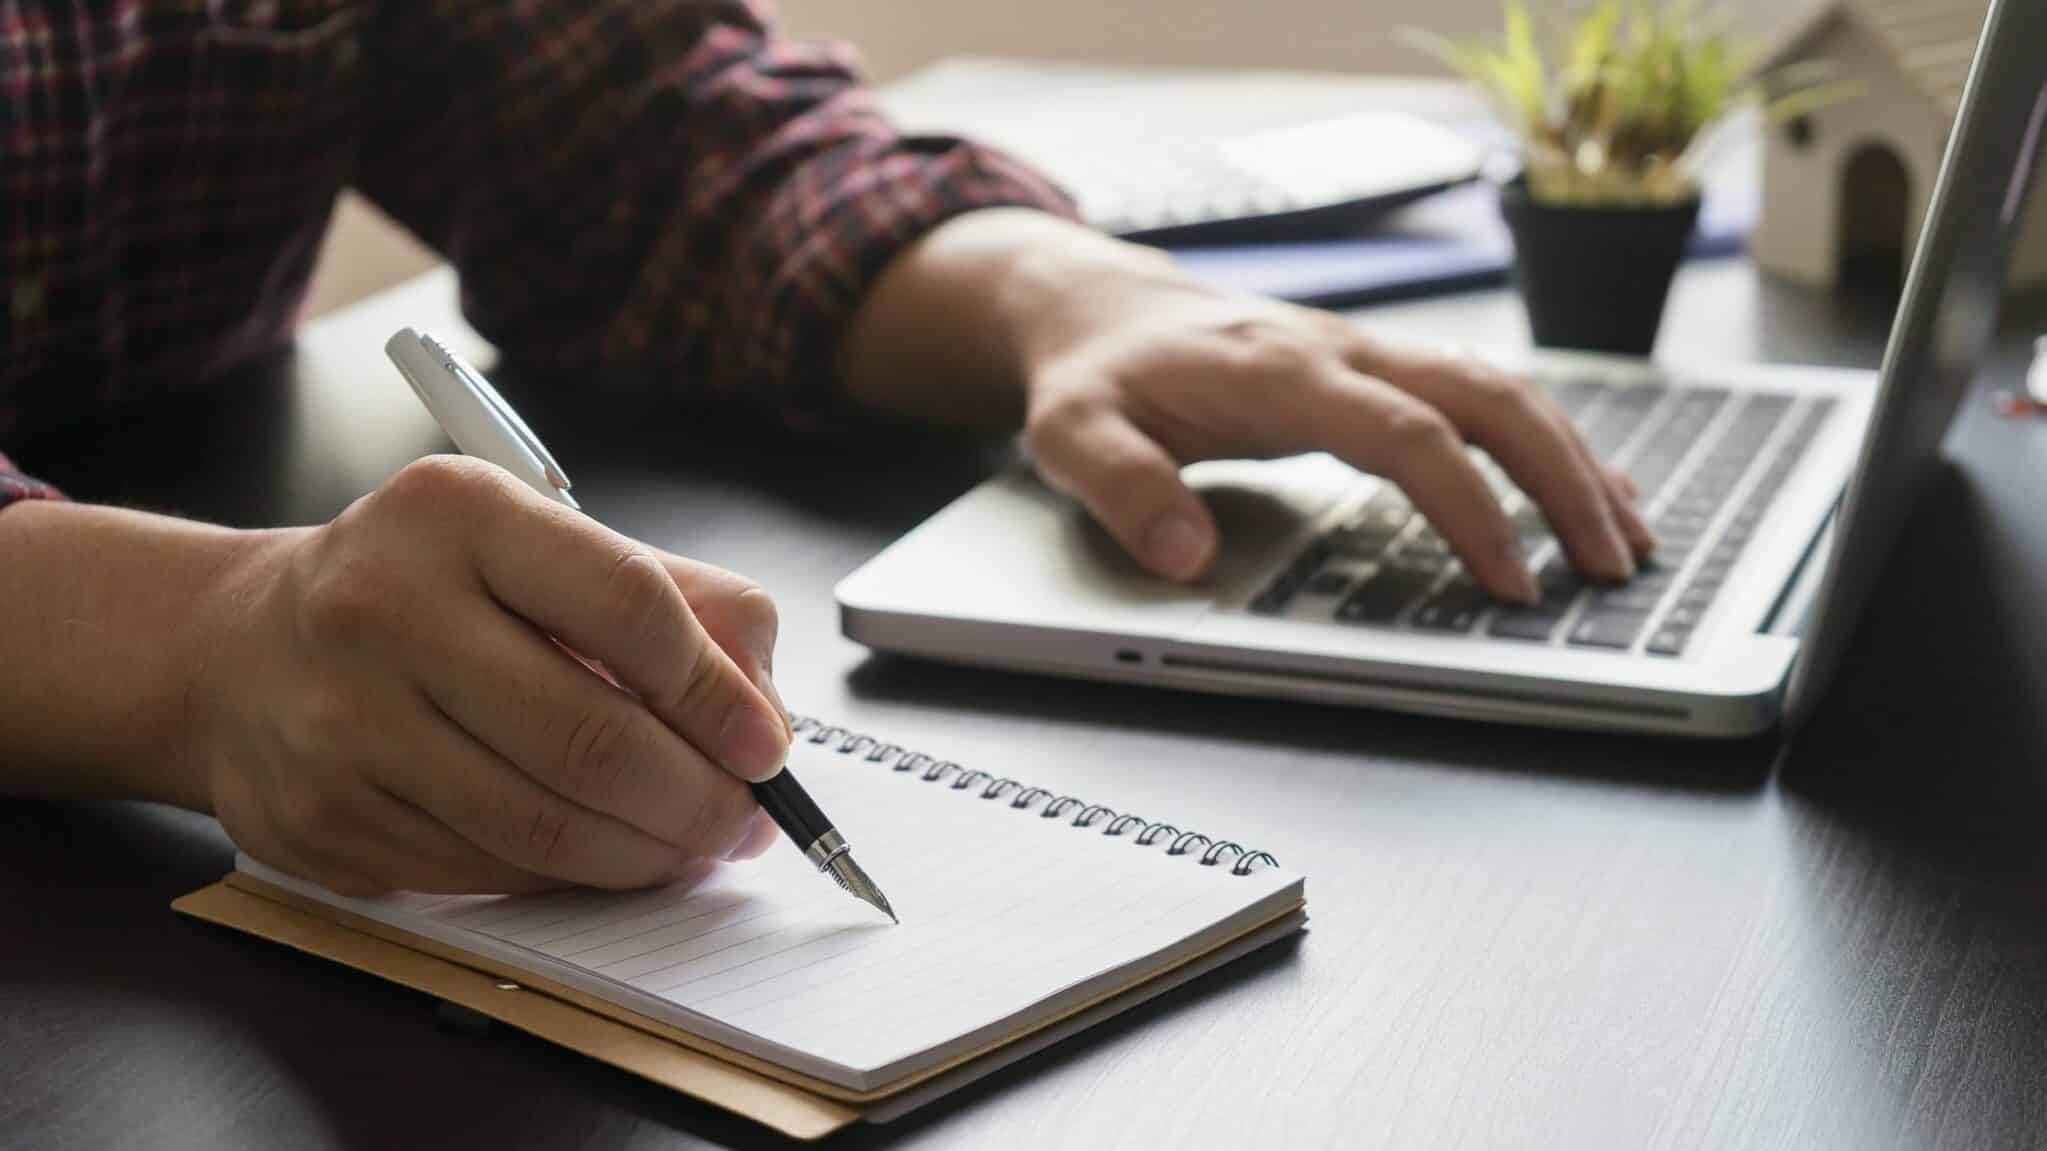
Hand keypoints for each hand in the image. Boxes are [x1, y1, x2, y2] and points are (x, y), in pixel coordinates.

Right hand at [189, 456, 789, 895]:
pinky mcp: (324, 819)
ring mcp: (342, 722)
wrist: (240, 647)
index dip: (718, 694)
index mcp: (457, 513)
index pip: (630, 608)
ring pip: (545, 825)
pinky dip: (572, 876)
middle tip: (746, 820)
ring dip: (649, 853)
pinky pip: (489, 871)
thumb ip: (677, 601)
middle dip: (699, 799)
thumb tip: (766, 711)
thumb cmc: (430, 589)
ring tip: (694, 844)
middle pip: (593, 738)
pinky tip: (606, 855)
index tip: (768, 747)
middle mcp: (384, 607)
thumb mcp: (544, 543)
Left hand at [1014, 258, 1653, 600]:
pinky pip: (1480, 397)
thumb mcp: (1071, 435)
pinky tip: (1587, 489)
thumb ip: (1123, 490)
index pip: (1407, 434)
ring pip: (1501, 390)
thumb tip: (1188, 554)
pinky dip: (1543, 444)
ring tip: (1630, 540)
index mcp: (1282, 370)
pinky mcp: (1374, 370)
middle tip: (1612, 565)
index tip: (1508, 583)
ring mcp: (1366, 355)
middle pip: (1488, 396)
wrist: (1095, 305)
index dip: (1469, 507)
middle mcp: (1342, 352)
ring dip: (1573, 461)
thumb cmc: (1093, 376)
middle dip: (1563, 479)